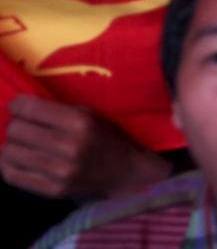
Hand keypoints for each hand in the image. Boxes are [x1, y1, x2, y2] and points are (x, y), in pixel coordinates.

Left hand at [1, 95, 170, 198]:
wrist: (125, 171)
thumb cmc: (106, 136)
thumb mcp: (89, 114)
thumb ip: (57, 111)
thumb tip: (19, 108)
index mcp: (80, 123)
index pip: (28, 109)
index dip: (17, 104)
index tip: (19, 106)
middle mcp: (68, 147)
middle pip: (15, 130)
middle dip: (16, 124)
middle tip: (24, 125)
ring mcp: (59, 172)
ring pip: (9, 152)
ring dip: (13, 145)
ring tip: (23, 143)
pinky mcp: (52, 190)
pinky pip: (11, 175)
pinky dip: (10, 164)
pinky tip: (20, 158)